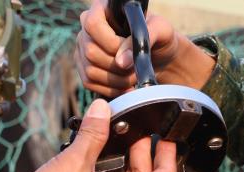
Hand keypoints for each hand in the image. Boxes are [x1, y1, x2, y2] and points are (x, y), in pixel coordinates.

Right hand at [76, 0, 214, 96]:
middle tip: (135, 69)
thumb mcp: (160, 30)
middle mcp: (87, 28)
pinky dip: (110, 89)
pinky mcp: (85, 68)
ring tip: (133, 77)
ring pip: (90, 70)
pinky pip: (90, 83)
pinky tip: (126, 87)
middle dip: (117, 67)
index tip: (130, 54)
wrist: (158, 55)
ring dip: (116, 80)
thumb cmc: (159, 36)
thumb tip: (121, 62)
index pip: (93, 24)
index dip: (111, 43)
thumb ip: (142, 38)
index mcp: (102, 9)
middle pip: (91, 51)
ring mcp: (83, 49)